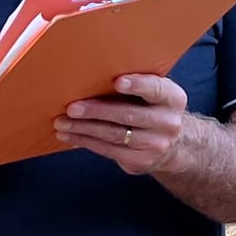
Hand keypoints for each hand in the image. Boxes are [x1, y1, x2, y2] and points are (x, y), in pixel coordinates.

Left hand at [55, 72, 188, 173]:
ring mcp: (156, 144)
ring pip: (114, 135)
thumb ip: (136, 83)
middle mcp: (168, 122)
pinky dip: (85, 142)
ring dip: (83, 129)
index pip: (156, 89)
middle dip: (97, 111)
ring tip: (62, 123)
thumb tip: (92, 74)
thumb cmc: (152, 109)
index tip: (117, 82)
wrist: (173, 146)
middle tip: (71, 107)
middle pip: (128, 115)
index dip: (138, 85)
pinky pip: (108, 150)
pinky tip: (69, 136)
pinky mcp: (141, 161)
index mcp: (172, 98)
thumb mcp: (154, 94)